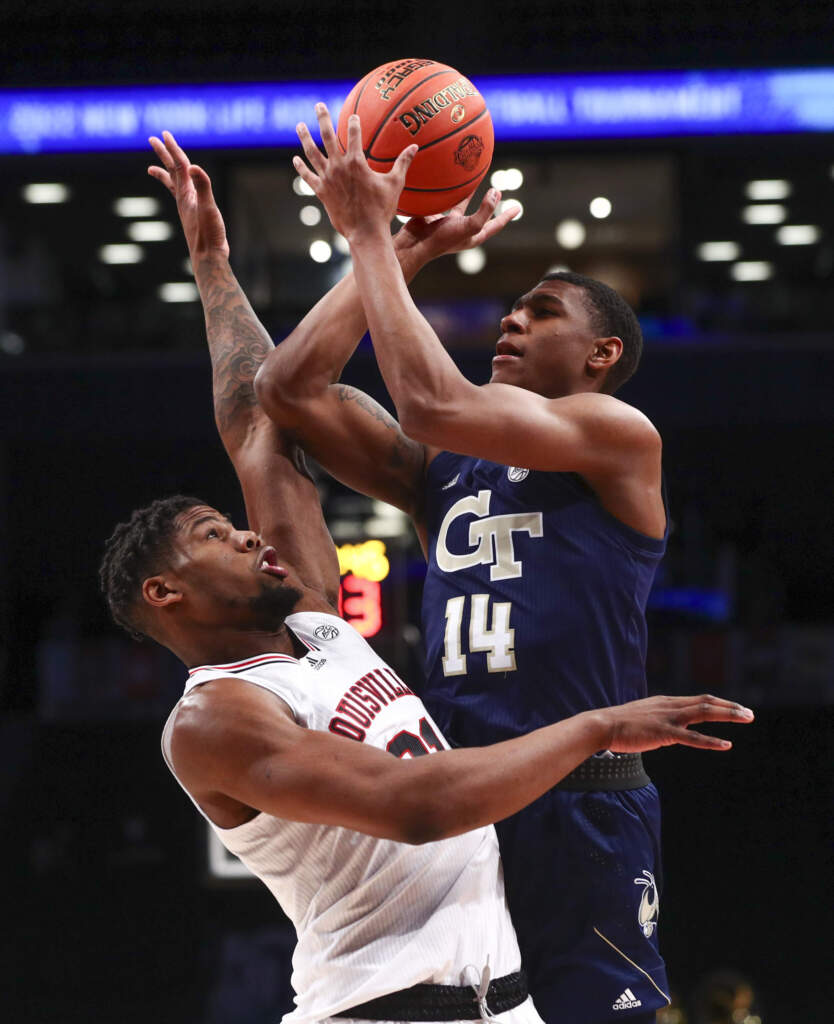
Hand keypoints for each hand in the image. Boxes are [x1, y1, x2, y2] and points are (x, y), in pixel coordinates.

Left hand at [148, 131, 229, 260]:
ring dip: (166, 172)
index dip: (172, 149)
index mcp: (186, 194)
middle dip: (164, 154)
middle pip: (172, 171)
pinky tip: (180, 192)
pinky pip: (182, 197)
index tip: (164, 135)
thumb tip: (195, 168)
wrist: (208, 258)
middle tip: (153, 139)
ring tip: (154, 167)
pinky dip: (179, 190)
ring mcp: (187, 207)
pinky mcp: (193, 216)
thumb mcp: (207, 207)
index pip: (179, 166)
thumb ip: (202, 186)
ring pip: (175, 184)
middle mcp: (184, 198)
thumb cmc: (208, 234)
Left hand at [293, 104, 416, 241]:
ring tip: (299, 125)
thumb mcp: (395, 184)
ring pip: (312, 153)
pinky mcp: (321, 191)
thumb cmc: (382, 209)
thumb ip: (403, 163)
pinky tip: (296, 159)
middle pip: (327, 136)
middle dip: (322, 118)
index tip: (353, 115)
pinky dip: (301, 168)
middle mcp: (338, 166)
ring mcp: (327, 178)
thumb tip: (415, 147)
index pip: (353, 133)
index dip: (353, 122)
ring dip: (305, 137)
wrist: (365, 232)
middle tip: (318, 105)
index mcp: (356, 162)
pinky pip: (308, 176)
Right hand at [393, 191, 521, 266]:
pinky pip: (446, 201)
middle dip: (490, 204)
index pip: (495, 224)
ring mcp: (448, 223)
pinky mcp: (435, 216)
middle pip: (481, 214)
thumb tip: (496, 192)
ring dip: (469, 194)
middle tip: (498, 191)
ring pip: (462, 205)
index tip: (518, 207)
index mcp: (473, 235)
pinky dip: (450, 193)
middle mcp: (463, 230)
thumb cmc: (442, 238)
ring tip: (475, 181)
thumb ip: (484, 211)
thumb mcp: (469, 226)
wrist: (415, 244)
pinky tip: (449, 182)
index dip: (507, 216)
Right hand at [599, 694, 753, 752]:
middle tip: (750, 713)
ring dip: (728, 714)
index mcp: (666, 702)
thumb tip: (668, 730)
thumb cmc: (620, 724)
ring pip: (704, 712)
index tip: (735, 708)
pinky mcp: (664, 732)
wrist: (603, 725)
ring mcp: (668, 718)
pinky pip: (692, 737)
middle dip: (730, 707)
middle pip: (706, 702)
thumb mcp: (644, 717)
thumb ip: (659, 720)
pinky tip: (726, 744)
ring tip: (747, 718)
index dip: (719, 703)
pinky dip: (710, 740)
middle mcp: (670, 706)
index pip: (699, 699)